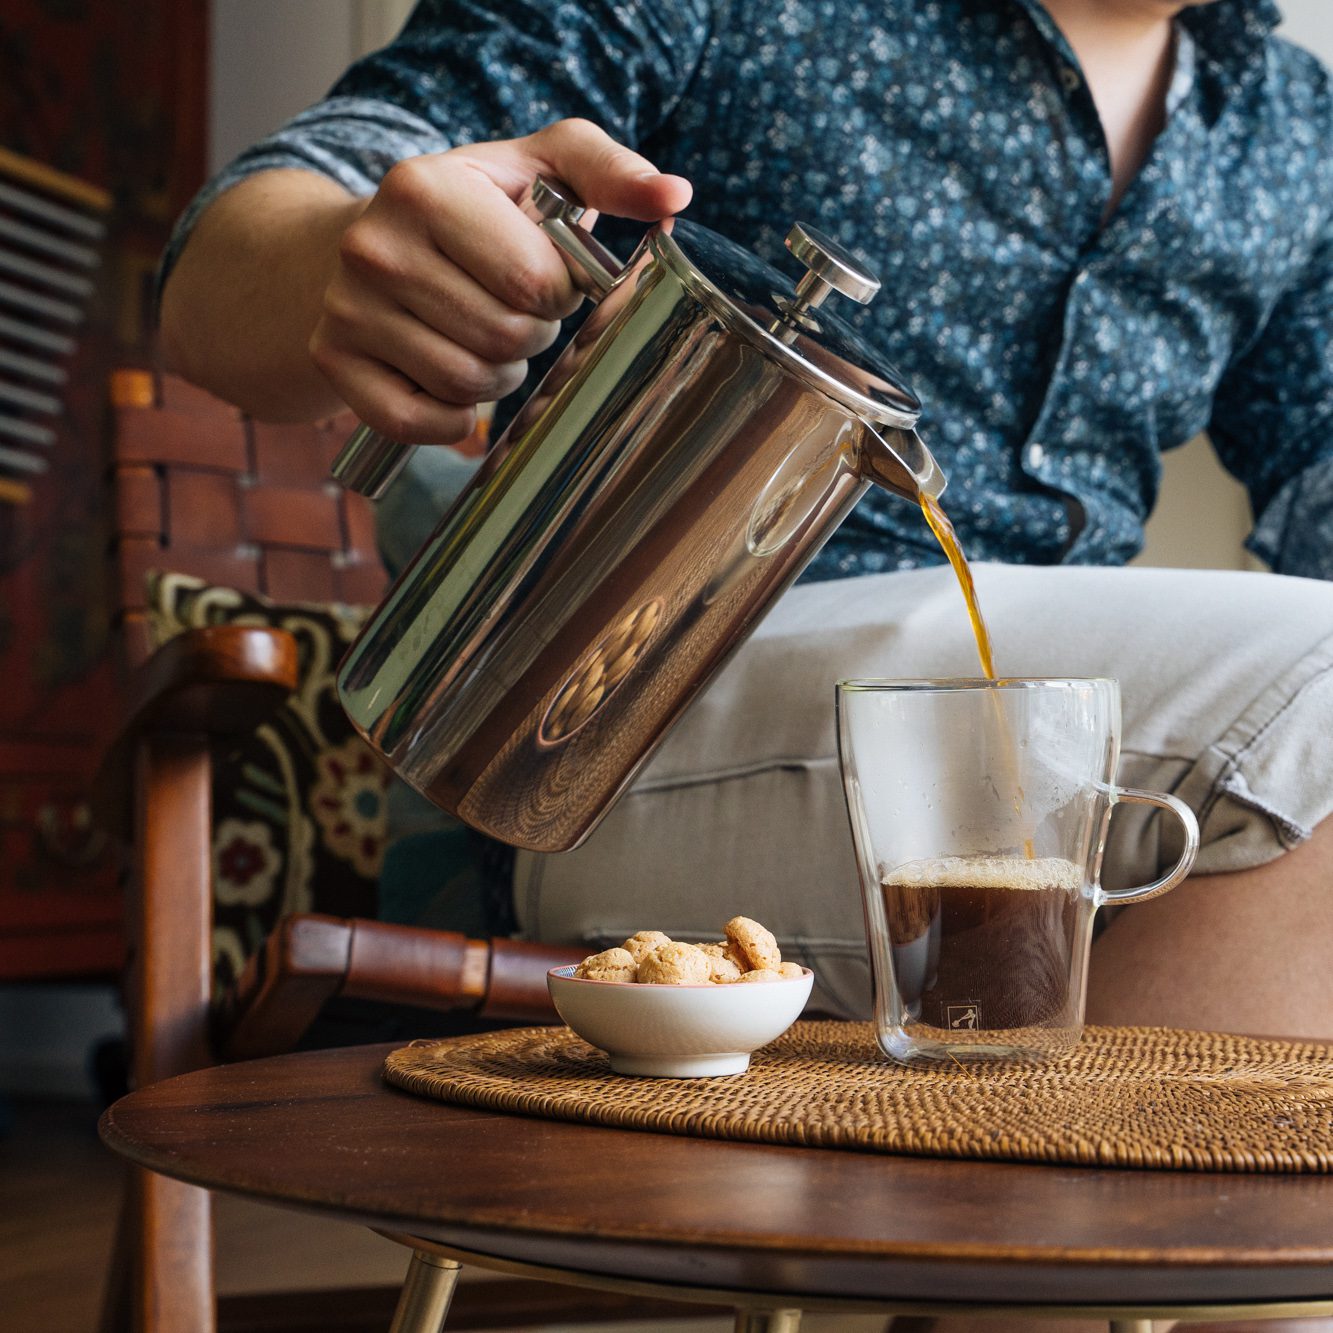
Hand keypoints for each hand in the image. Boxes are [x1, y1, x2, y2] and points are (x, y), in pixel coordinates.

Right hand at [309, 118, 691, 446]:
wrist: (360, 243)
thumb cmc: (470, 210)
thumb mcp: (538, 169)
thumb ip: (609, 172)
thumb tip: (674, 196)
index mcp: (425, 188)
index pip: (535, 281)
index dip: (559, 292)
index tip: (542, 275)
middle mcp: (374, 248)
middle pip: (505, 338)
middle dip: (529, 334)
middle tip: (511, 310)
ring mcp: (346, 310)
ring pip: (468, 385)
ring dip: (497, 375)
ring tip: (482, 338)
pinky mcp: (335, 364)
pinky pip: (419, 423)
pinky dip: (452, 419)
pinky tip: (451, 383)